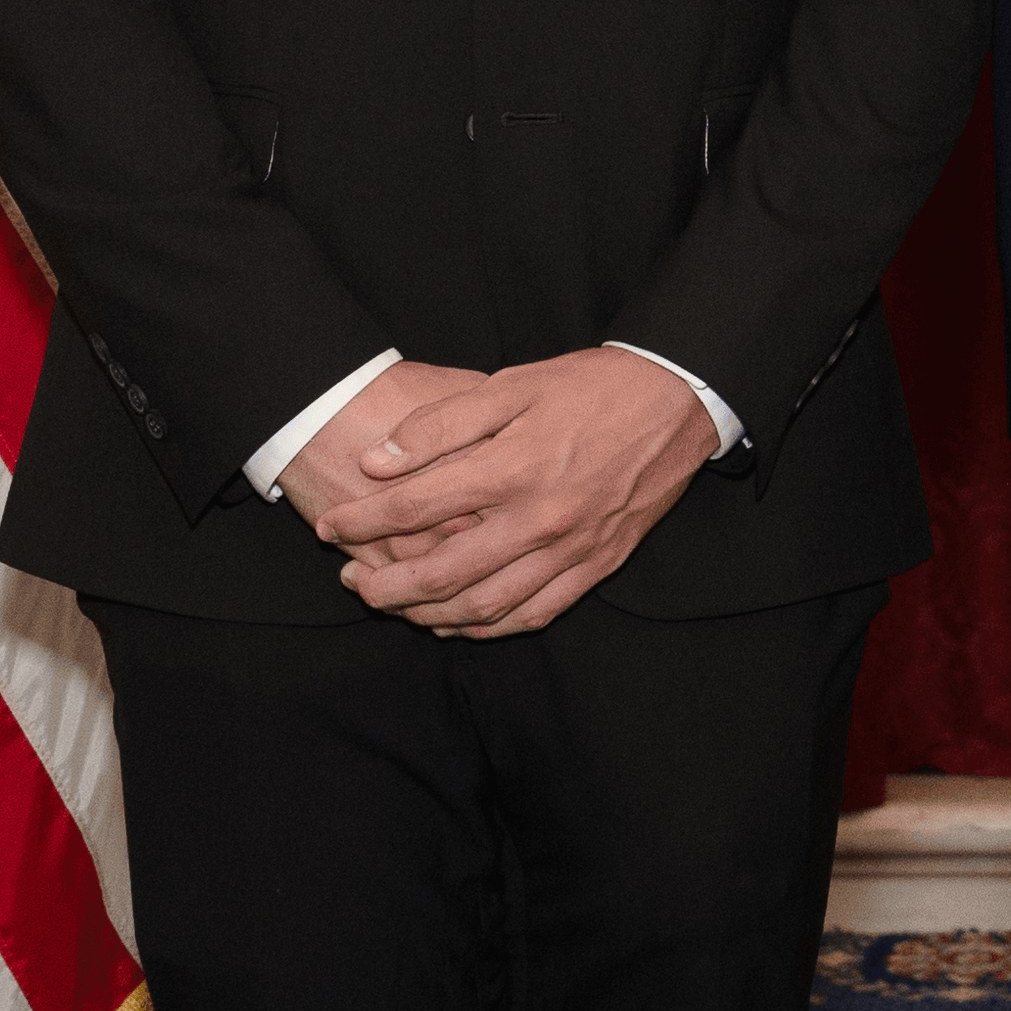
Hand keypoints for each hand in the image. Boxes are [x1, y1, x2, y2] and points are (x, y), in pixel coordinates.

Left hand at [316, 345, 714, 637]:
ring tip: (395, 605)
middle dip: (382, 585)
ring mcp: (571, 548)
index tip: (332, 525)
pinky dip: (488, 627)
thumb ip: (441, 425)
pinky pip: (533, 613)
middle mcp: (540, 518)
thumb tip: (379, 463)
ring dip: (427, 615)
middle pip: (440, 573)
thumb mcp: (512, 383)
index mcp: (514, 467)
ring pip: (483, 606)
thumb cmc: (592, 387)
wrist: (678, 399)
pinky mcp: (598, 564)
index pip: (415, 507)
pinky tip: (461, 622)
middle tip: (351, 580)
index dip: (362, 521)